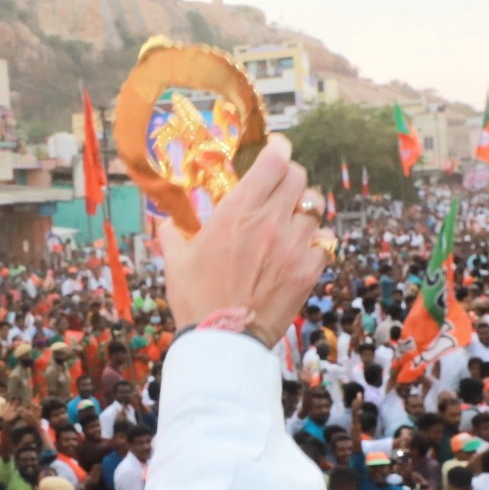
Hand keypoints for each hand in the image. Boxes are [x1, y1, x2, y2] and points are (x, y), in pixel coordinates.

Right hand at [161, 136, 326, 341]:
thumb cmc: (195, 298)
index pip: (274, 161)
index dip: (278, 149)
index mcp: (237, 211)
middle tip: (280, 186)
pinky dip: (316, 242)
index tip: (275, 150)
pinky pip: (325, 242)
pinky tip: (302, 250)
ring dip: (304, 210)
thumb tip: (163, 222)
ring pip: (316, 208)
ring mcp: (293, 245)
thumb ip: (172, 233)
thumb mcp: (175, 260)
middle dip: (291, 177)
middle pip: (300, 177)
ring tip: (292, 220)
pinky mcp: (308, 270)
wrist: (222, 340)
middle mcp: (270, 221)